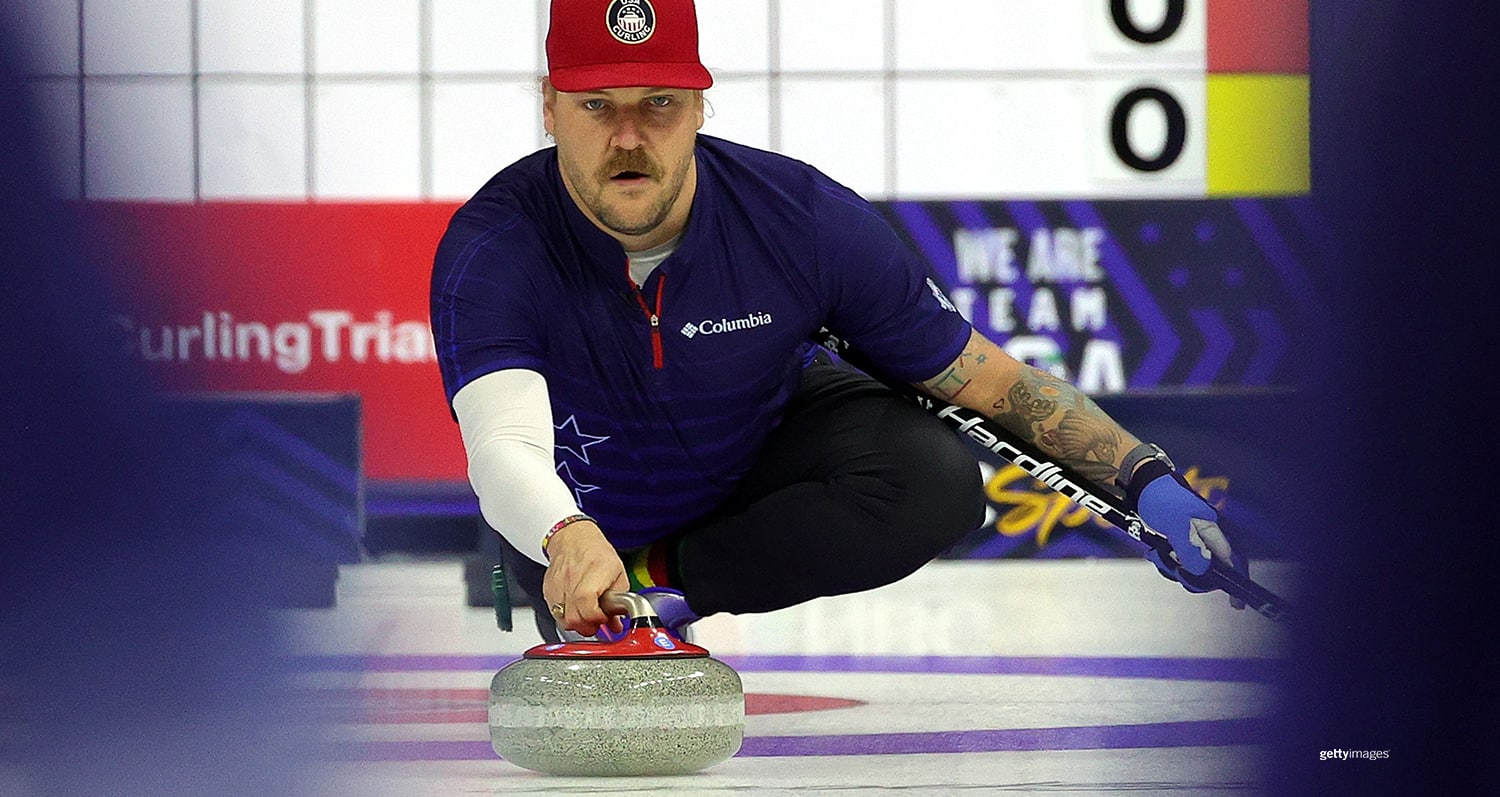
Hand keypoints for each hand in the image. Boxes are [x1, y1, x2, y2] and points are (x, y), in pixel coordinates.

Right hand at [541, 520, 628, 635]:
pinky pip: (555, 613)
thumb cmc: (597, 554)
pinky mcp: (548, 590)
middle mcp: (574, 577)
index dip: (596, 618)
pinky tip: (576, 610)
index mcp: (596, 571)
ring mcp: (558, 585)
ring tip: (586, 617)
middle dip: (587, 626)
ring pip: (562, 620)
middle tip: (596, 622)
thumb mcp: (618, 574)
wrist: (574, 539)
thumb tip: (616, 624)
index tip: (604, 619)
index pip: (587, 605)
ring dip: (576, 624)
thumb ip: (619, 601)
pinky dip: (566, 617)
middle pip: (573, 617)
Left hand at [1128, 460, 1247, 608]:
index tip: (1236, 603)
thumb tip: (1202, 572)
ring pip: (1188, 567)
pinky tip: (1153, 552)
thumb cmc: (1159, 498)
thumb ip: (1189, 548)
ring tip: (1157, 554)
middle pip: (1208, 569)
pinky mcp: (1174, 541)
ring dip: (1171, 566)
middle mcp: (1204, 536)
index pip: (1231, 559)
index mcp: (1211, 529)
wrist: (1138, 484)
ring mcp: (1189, 539)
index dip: (1234, 580)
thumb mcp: (1174, 524)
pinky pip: (1174, 561)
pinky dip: (1163, 560)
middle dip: (1190, 574)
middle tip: (1171, 565)